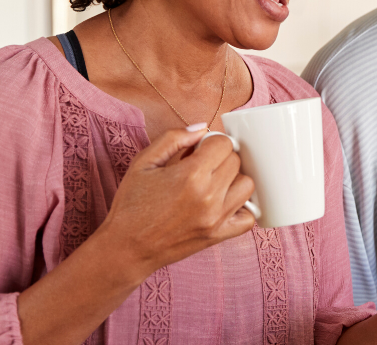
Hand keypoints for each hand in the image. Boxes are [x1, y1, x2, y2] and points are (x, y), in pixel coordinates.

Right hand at [97, 127, 256, 279]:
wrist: (126, 248)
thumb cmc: (132, 204)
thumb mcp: (143, 162)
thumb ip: (173, 138)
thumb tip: (202, 128)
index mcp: (190, 174)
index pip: (224, 143)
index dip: (211, 143)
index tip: (199, 151)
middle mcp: (208, 196)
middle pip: (236, 162)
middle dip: (220, 159)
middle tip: (201, 168)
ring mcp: (217, 218)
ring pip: (247, 185)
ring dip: (234, 180)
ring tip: (213, 184)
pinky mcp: (219, 235)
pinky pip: (249, 218)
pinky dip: (242, 209)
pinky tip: (224, 204)